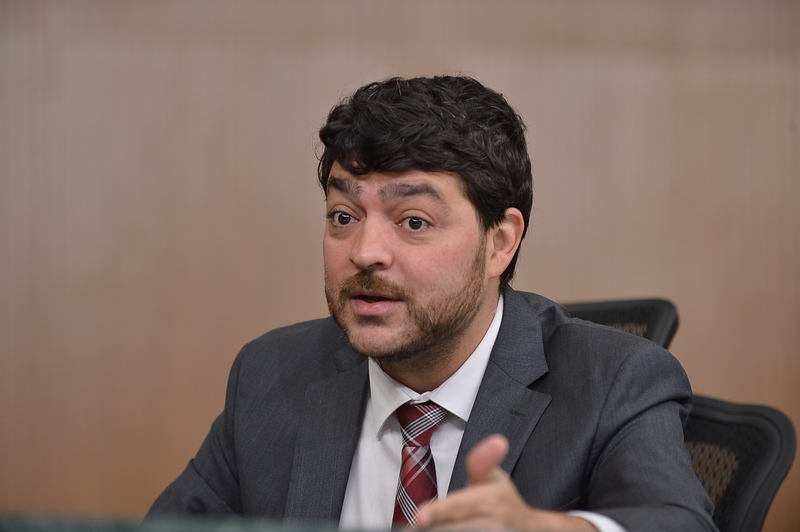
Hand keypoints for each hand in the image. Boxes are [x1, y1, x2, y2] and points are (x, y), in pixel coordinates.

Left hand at [414, 434, 596, 530]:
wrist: (527, 527)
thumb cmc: (502, 499)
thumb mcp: (494, 476)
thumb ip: (483, 460)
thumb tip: (498, 441)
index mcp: (490, 499)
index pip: (459, 506)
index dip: (438, 511)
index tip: (421, 517)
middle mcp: (492, 523)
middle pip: (452, 527)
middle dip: (433, 525)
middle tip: (414, 525)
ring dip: (438, 531)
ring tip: (421, 528)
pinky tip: (435, 531)